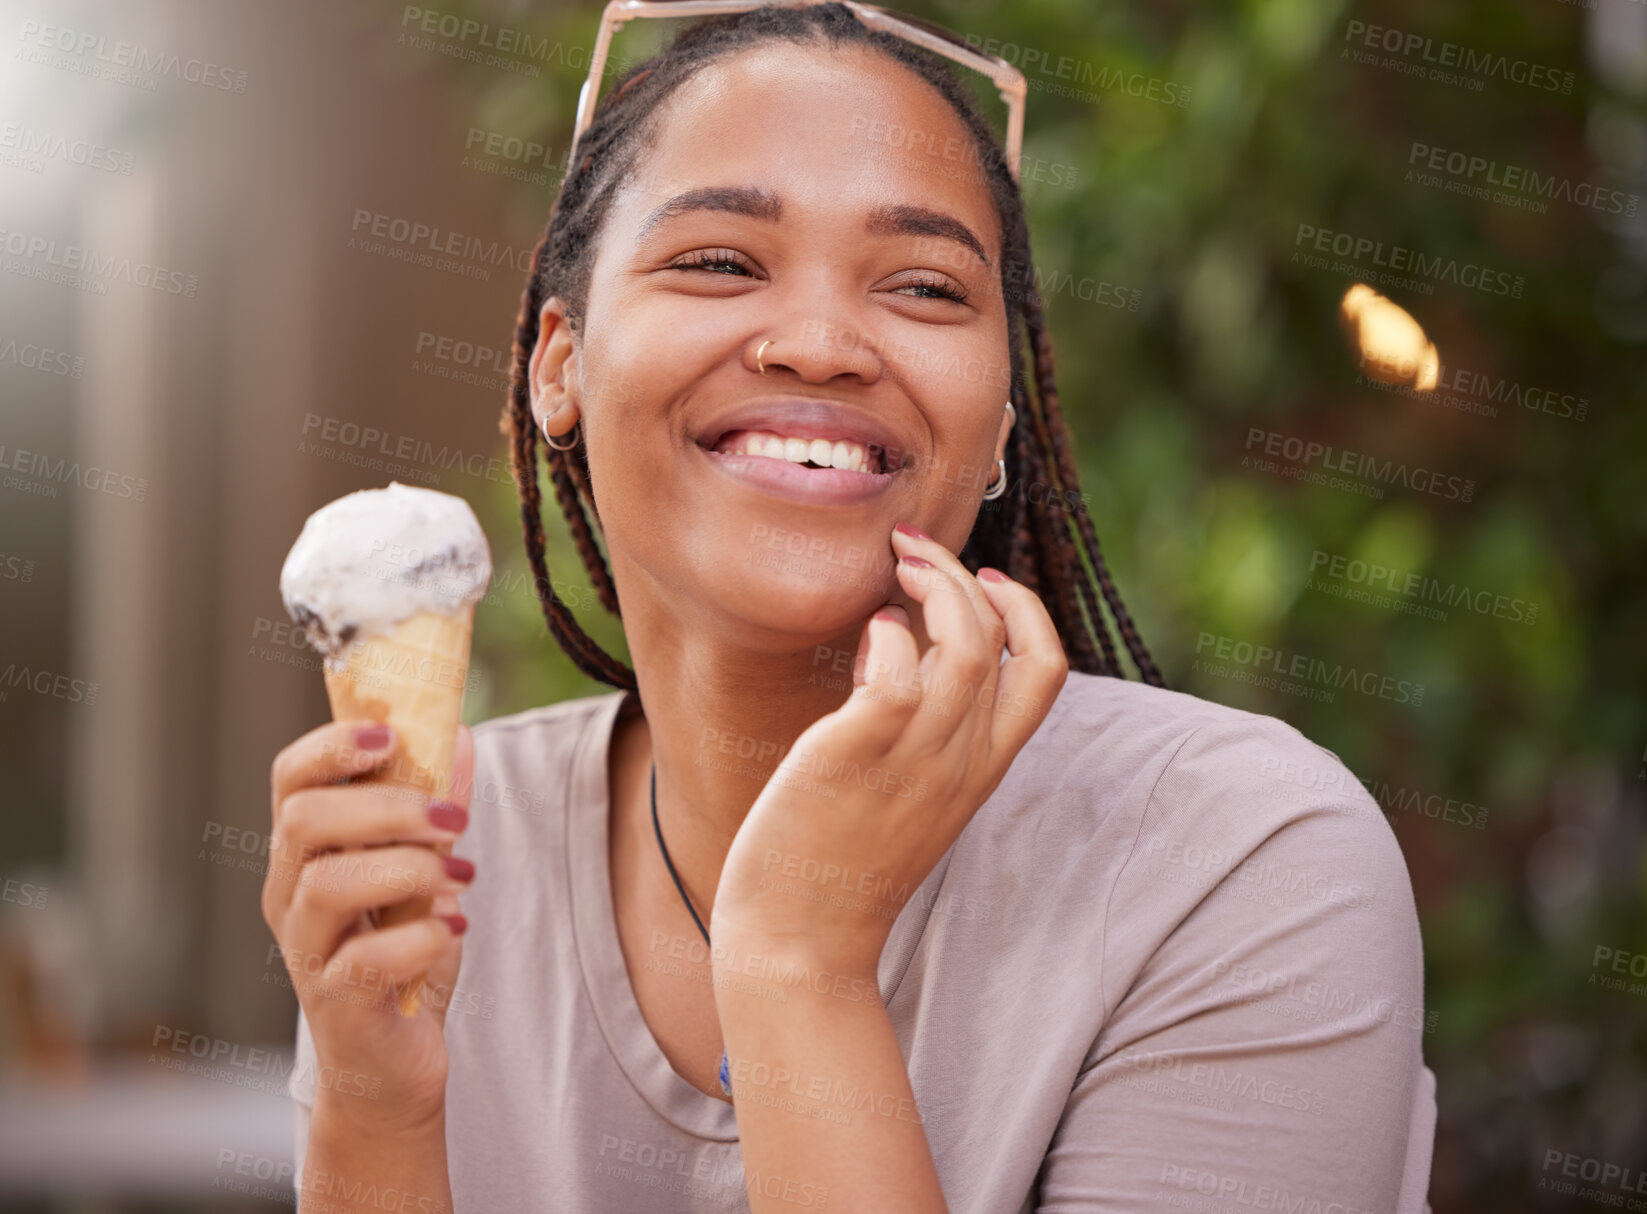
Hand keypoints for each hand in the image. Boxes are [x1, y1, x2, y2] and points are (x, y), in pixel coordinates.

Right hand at [262, 721, 475, 1133]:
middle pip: (306, 820)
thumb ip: (436, 807)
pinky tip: (453, 928)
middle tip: (454, 817)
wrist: (392, 1065)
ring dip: (409, 868)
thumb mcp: (426, 871)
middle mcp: (290, 897)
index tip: (389, 734)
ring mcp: (305, 952)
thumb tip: (459, 735)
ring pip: (329, 884)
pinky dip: (419, 936)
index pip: (289, 779)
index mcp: (305, 853)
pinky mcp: (335, 1004)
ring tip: (461, 877)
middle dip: (388, 806)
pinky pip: (364, 959)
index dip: (332, 746)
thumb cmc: (401, 956)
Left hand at [710, 523, 1068, 976]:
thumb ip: (923, 729)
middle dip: (963, 573)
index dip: (1026, 608)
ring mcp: (915, 758)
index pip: (1047, 669)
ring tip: (895, 569)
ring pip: (964, 644)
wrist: (801, 943)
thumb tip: (900, 642)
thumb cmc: (841, 862)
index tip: (984, 579)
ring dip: (934, 585)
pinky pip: (898, 672)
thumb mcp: (910, 793)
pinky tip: (868, 634)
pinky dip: (890, 635)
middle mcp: (961, 760)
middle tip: (912, 550)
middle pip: (1001, 639)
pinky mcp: (856, 754)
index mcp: (983, 767)